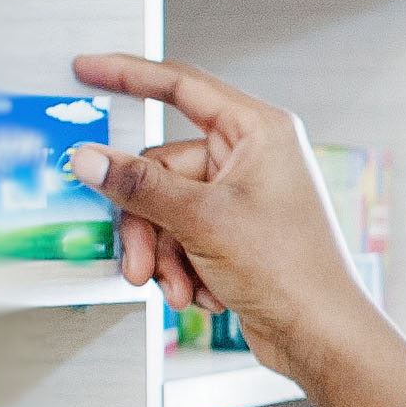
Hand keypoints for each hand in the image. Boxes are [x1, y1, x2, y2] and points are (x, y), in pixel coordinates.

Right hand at [67, 53, 388, 385]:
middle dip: (147, 224)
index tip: (86, 70)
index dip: (127, 75)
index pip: (181, 85)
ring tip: (178, 288)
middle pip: (161, 168)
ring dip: (163, 254)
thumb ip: (139, 185)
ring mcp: (241, 195)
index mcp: (258, 130)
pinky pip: (181, 234)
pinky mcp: (233, 231)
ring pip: (165, 208)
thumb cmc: (292, 272)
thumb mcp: (201, 221)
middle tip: (140, 264)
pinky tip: (200, 293)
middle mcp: (252, 156)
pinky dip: (181, 266)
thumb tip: (89, 157)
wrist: (319, 336)